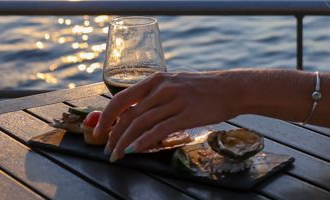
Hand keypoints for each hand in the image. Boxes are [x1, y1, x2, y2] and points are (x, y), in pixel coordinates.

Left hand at [93, 72, 241, 161]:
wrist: (231, 88)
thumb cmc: (203, 89)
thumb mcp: (176, 84)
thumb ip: (156, 95)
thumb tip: (135, 113)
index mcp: (156, 79)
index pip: (121, 98)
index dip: (106, 116)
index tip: (97, 131)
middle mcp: (161, 88)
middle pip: (128, 114)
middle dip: (112, 134)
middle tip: (106, 149)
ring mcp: (174, 101)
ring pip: (140, 124)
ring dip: (124, 142)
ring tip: (116, 156)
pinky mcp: (185, 115)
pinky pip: (158, 131)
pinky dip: (142, 142)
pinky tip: (133, 151)